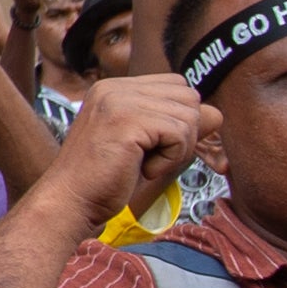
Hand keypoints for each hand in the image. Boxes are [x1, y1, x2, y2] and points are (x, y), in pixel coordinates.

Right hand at [40, 75, 210, 221]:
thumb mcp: (146, 146)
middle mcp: (115, 88)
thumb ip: (178, 126)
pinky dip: (169, 160)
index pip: (175, 86)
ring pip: (188, 116)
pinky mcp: (127, 121)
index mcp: (114, 89)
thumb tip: (217, 114)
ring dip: (176, 150)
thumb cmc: (103, 180)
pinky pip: (179, 135)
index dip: (179, 119)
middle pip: (188, 97)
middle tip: (152, 158)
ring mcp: (119, 101)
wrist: (70, 201)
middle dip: (183, 134)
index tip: (154, 147)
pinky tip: (142, 169)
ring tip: (144, 165)